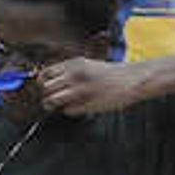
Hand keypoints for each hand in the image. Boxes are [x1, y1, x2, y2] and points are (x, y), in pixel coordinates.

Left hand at [14, 53, 142, 117]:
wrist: (131, 79)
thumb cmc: (110, 74)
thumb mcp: (88, 65)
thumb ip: (69, 71)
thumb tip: (51, 82)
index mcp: (74, 64)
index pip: (45, 73)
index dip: (44, 83)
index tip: (48, 88)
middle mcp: (74, 75)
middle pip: (45, 88)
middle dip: (47, 95)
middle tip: (53, 100)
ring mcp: (80, 89)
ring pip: (52, 100)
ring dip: (54, 105)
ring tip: (62, 105)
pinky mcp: (87, 104)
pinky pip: (68, 110)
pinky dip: (70, 111)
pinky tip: (80, 107)